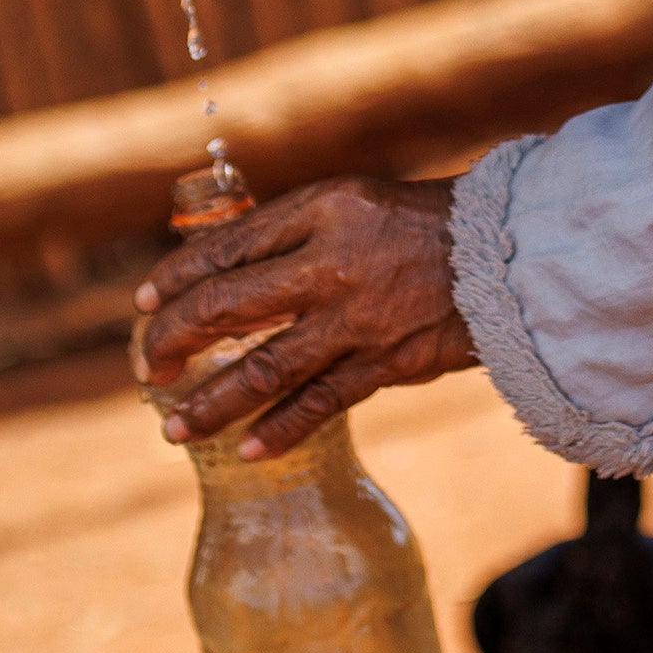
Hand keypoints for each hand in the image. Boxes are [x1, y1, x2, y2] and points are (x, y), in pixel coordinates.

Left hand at [134, 174, 477, 456]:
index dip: (175, 278)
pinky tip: (247, 450)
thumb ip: (294, 233)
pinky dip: (280, 429)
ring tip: (174, 428)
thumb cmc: (426, 224)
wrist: (509, 252)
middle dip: (175, 340)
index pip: (225, 247)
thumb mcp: (353, 202)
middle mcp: (331, 260)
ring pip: (263, 368)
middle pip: (227, 305)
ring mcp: (357, 316)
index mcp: (320, 208)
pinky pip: (320, 403)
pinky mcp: (386, 361)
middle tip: (150, 367)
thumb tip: (224, 273)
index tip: (143, 305)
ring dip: (213, 401)